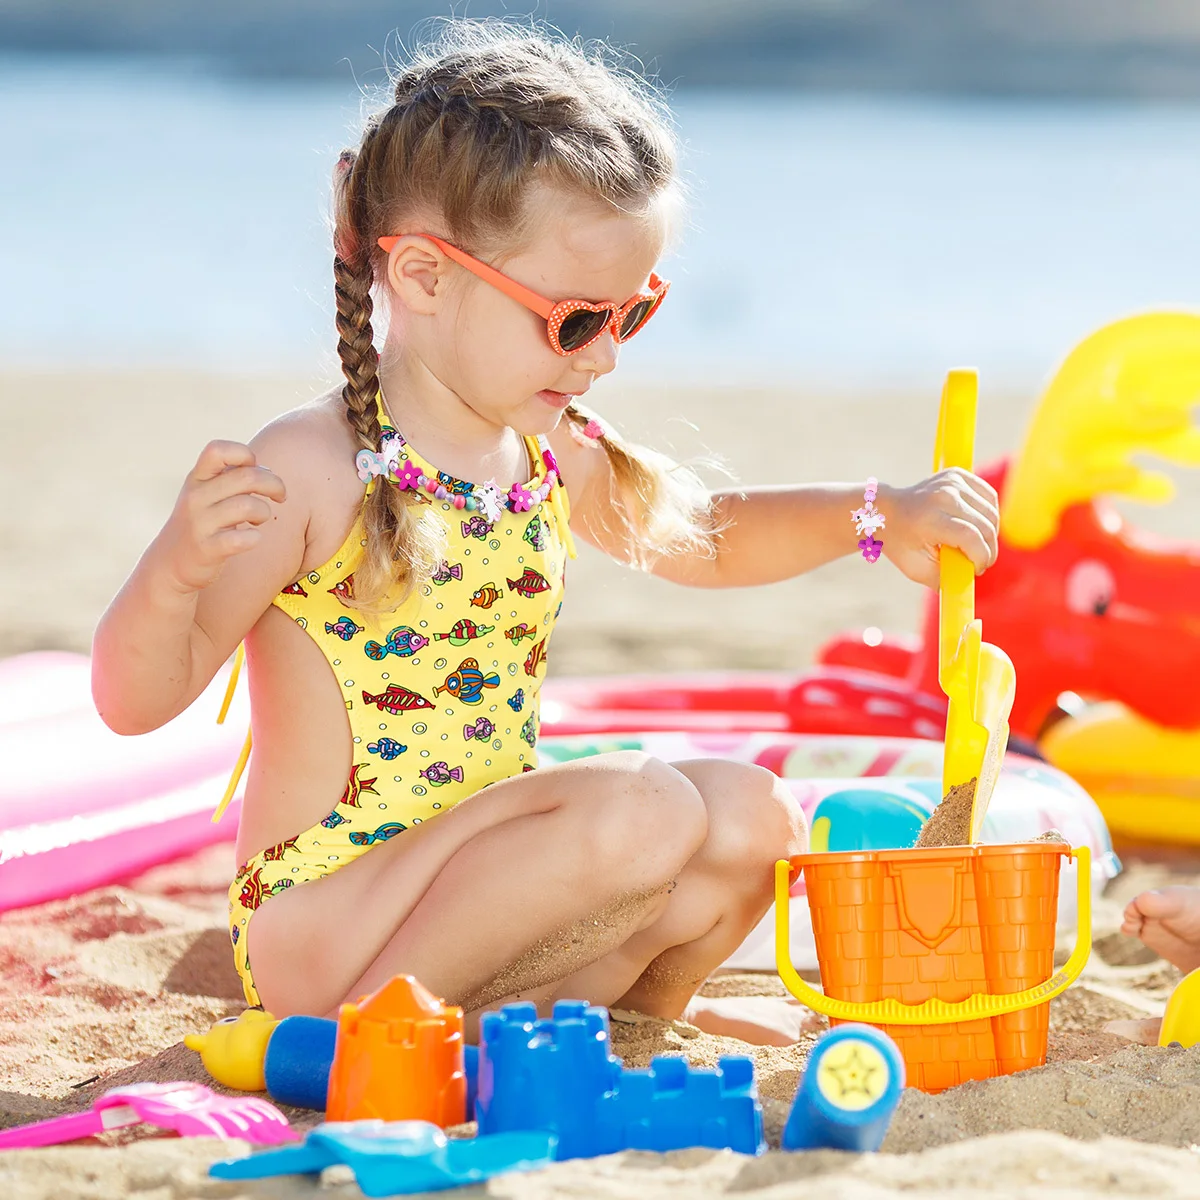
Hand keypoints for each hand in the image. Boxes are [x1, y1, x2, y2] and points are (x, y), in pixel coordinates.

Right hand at [158, 441, 286, 591]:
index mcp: (197, 478)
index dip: (244, 454)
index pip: (218, 450)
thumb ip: (233, 478)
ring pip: (247, 506)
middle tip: (281, 496)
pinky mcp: (207, 549)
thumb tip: (266, 471)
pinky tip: (252, 538)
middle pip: (247, 477)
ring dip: (264, 512)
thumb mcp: (208, 493)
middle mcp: (196, 496)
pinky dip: (254, 538)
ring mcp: (200, 523)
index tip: (256, 470)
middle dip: (274, 484)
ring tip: (260, 520)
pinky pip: (241, 539)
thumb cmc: (202, 522)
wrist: (171, 562)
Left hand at [877, 469, 998, 587]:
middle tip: (980, 563)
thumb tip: (968, 590)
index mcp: (929, 518)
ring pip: (991, 512)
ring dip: (991, 534)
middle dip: (989, 550)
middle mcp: (942, 495)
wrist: (884, 511)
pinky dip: (990, 514)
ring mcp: (951, 481)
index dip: (981, 556)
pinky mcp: (958, 474)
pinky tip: (978, 526)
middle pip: (985, 525)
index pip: (970, 536)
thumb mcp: (916, 568)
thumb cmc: (900, 543)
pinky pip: (989, 497)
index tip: (977, 570)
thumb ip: (944, 580)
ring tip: (977, 546)